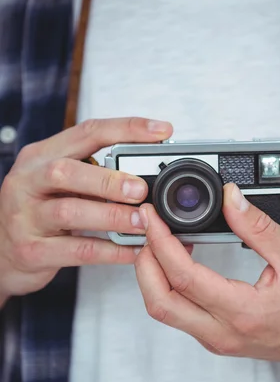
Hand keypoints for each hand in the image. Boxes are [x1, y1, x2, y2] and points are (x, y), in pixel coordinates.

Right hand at [0, 117, 171, 298]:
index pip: (86, 132)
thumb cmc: (38, 212)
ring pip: (69, 211)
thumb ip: (92, 173)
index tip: (161, 131)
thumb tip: (148, 173)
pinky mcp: (32, 250)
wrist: (0, 252)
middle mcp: (28, 182)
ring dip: (111, 215)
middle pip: (65, 171)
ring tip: (141, 222)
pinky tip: (132, 251)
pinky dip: (110, 251)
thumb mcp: (57, 183)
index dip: (126, 129)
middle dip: (108, 179)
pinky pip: (77, 250)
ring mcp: (25, 217)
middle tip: (142, 189)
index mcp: (40, 156)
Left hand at [135, 183, 279, 370]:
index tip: (153, 218)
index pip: (184, 277)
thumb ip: (259, 226)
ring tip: (159, 242)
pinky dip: (168, 286)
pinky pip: (179, 314)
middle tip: (146, 230)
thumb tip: (230, 198)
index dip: (161, 243)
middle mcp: (223, 333)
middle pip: (160, 303)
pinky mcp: (216, 338)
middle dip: (144, 263)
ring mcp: (216, 340)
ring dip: (152, 276)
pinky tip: (177, 261)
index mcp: (243, 312)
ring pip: (165, 311)